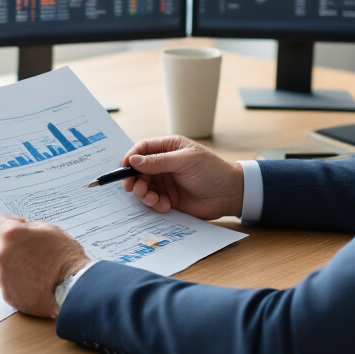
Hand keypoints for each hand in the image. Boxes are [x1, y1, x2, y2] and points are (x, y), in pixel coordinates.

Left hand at [0, 215, 91, 317]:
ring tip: (35, 269)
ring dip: (12, 265)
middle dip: (9, 247)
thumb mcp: (50, 229)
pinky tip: (34, 282)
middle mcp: (2, 255)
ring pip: (1, 266)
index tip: (15, 230)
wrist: (74, 288)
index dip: (5, 226)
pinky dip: (17, 282)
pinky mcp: (7, 294)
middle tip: (30, 252)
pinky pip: (7, 283)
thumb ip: (27, 225)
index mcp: (11, 235)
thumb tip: (13, 223)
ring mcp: (3, 276)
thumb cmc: (65, 257)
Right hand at [121, 136, 243, 218]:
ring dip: (144, 194)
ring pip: (144, 187)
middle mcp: (164, 165)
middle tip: (134, 188)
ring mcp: (166, 182)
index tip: (124, 167)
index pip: (142, 149)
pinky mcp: (169, 199)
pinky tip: (164, 205)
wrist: (230, 194)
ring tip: (152, 199)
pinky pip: (153, 202)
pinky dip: (155, 205)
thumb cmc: (211, 171)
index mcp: (169, 148)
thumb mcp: (185, 161)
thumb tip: (133, 160)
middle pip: (139, 170)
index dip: (131, 157)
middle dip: (134, 180)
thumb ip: (158, 161)